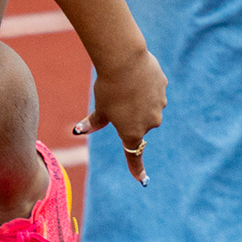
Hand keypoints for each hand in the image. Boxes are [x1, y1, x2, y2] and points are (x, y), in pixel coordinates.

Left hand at [71, 49, 167, 185]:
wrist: (124, 61)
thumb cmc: (108, 88)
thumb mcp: (100, 108)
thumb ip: (94, 122)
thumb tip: (78, 131)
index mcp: (132, 133)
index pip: (134, 155)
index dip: (137, 168)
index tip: (142, 180)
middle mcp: (150, 122)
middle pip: (139, 122)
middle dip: (131, 114)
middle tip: (118, 98)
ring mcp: (159, 105)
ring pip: (148, 105)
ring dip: (139, 98)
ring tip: (126, 83)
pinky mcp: (164, 87)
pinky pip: (153, 89)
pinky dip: (145, 84)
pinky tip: (136, 74)